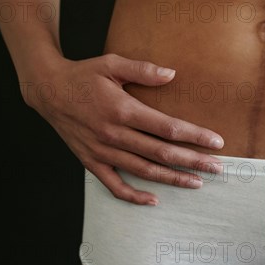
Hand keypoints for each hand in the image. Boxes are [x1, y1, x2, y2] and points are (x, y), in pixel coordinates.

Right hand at [23, 53, 224, 205]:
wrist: (47, 90)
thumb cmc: (83, 75)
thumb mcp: (112, 63)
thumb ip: (143, 70)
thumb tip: (172, 74)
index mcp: (123, 110)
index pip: (168, 128)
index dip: (195, 137)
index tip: (216, 142)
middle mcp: (114, 134)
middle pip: (162, 153)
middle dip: (193, 162)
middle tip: (217, 168)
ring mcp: (102, 151)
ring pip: (143, 171)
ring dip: (172, 179)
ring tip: (197, 183)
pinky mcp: (91, 161)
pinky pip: (114, 185)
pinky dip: (134, 196)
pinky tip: (154, 200)